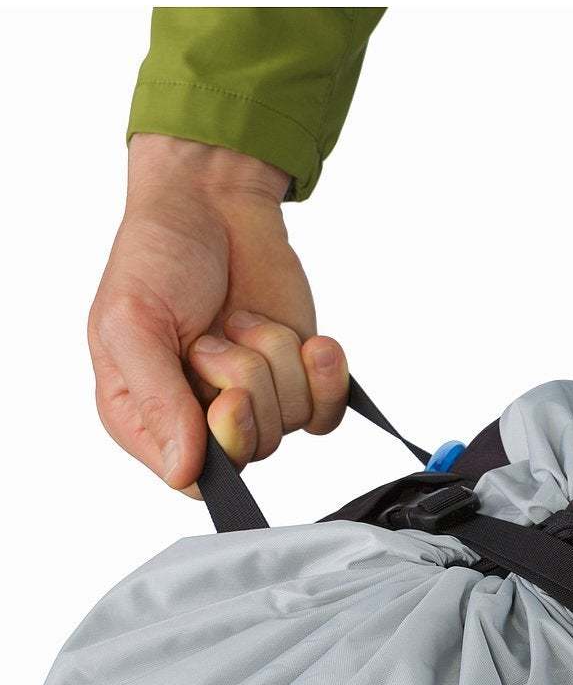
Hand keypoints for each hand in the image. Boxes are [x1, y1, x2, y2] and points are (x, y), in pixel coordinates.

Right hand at [89, 134, 349, 488]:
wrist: (212, 205)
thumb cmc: (157, 257)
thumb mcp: (132, 323)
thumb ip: (157, 402)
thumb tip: (181, 473)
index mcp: (144, 416)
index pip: (195, 478)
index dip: (223, 444)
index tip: (227, 397)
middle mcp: (200, 417)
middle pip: (252, 448)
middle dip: (246, 381)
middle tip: (216, 336)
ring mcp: (255, 400)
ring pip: (292, 421)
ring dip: (274, 357)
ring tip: (240, 318)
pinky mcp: (297, 381)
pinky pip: (327, 411)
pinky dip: (324, 373)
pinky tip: (311, 342)